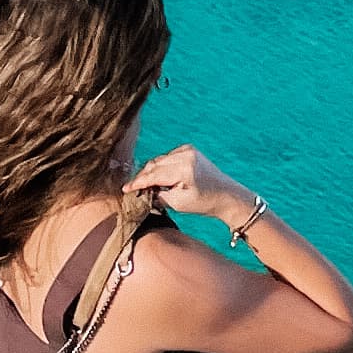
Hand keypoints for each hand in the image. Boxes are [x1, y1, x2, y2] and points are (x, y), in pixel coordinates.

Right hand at [134, 144, 261, 226]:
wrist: (227, 195)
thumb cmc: (204, 203)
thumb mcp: (178, 204)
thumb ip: (158, 196)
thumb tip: (143, 192)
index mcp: (183, 169)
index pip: (153, 174)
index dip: (138, 182)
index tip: (125, 189)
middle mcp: (185, 155)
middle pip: (154, 164)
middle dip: (143, 177)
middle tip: (134, 190)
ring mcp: (188, 150)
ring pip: (160, 160)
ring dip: (152, 171)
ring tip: (147, 186)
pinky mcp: (189, 149)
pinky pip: (168, 157)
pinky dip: (162, 166)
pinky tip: (161, 178)